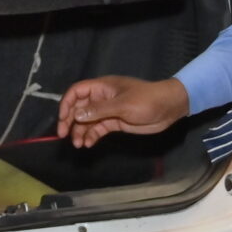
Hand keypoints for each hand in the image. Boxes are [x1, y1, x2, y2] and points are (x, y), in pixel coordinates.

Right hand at [56, 76, 188, 146]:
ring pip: (87, 120)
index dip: (67, 104)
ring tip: (78, 144)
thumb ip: (99, 110)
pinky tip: (88, 144)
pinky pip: (97, 129)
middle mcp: (102, 98)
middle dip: (70, 121)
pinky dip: (91, 136)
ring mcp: (108, 111)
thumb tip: (76, 115)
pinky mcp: (114, 122)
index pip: (77, 92)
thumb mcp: (123, 105)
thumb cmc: (147, 101)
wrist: (169, 108)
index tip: (62, 120)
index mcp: (102, 87)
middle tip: (64, 135)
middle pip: (79, 107)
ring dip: (80, 131)